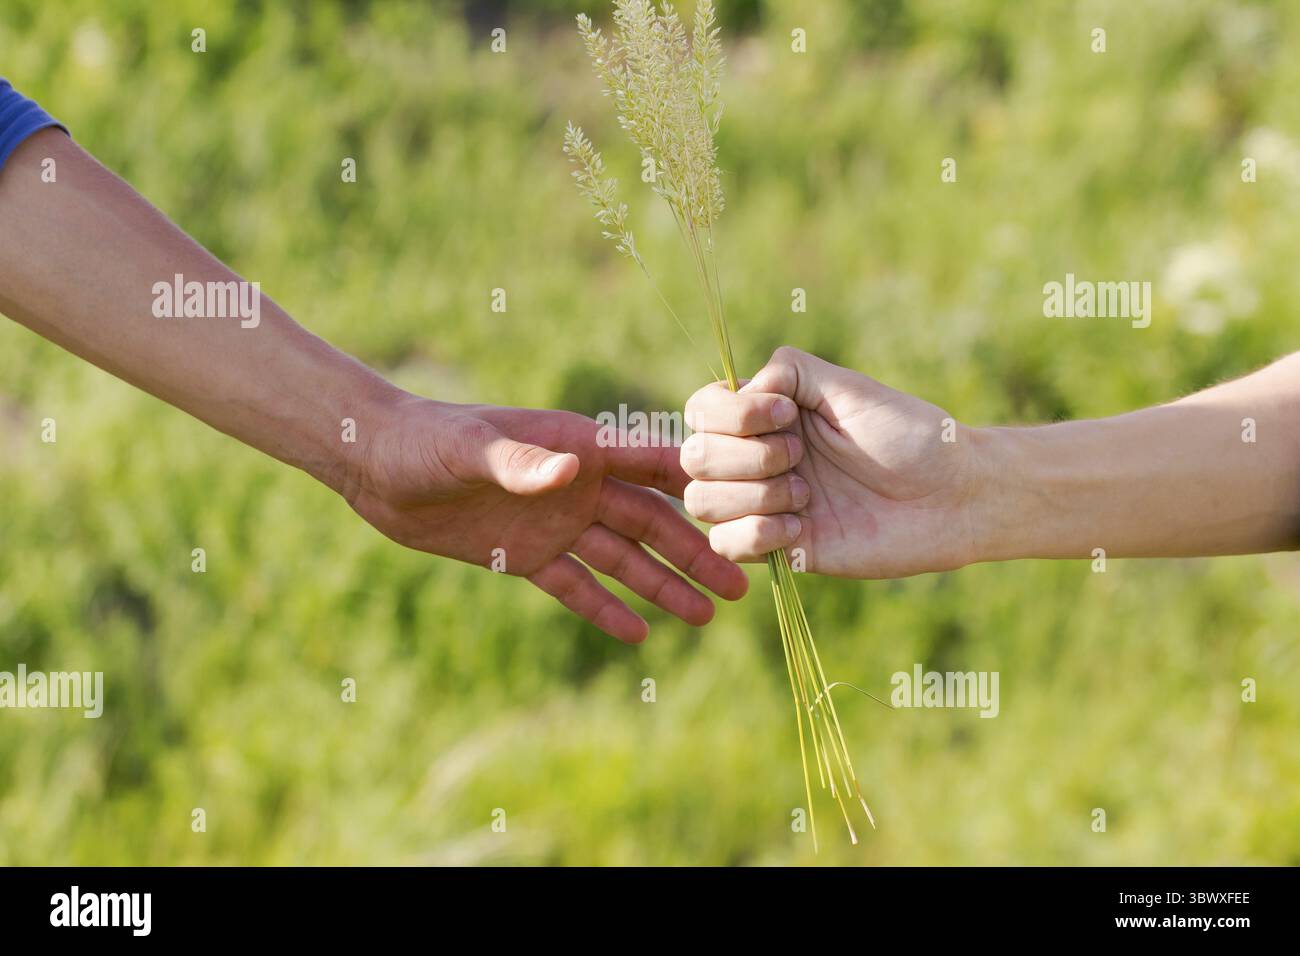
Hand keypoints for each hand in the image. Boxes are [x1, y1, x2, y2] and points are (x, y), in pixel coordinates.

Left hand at [347, 394, 747, 641]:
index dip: (696, 483)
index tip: (748, 501)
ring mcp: (555, 522)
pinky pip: (575, 587)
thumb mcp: (468, 447)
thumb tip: (566, 472)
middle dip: (695, 552)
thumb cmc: (425, 440)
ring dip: (663, 587)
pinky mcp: (526, 556)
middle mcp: (576, 485)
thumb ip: (518, 461)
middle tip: (741, 583)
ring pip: (623, 560)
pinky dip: (605, 610)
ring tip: (707, 616)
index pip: (649, 463)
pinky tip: (639, 636)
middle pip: (650, 523)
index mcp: (575, 446)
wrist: (377, 466)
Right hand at [680, 347, 980, 577]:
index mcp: (767, 416)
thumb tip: (741, 390)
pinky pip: (725, 544)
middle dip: (744, 456)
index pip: (701, 409)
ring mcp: (761, 505)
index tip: (786, 413)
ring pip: (700, 501)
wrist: (950, 498)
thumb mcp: (849, 388)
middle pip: (693, 457)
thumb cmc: (909, 436)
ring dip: (751, 495)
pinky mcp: (777, 549)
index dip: (729, 414)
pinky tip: (800, 528)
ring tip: (806, 493)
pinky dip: (756, 534)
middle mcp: (755, 458)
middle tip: (802, 456)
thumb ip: (790, 371)